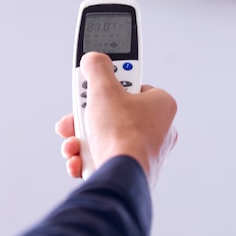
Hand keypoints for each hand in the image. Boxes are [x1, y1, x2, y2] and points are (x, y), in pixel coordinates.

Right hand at [56, 52, 177, 186]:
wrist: (120, 176)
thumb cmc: (122, 134)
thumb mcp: (104, 90)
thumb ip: (97, 69)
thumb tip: (94, 59)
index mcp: (162, 105)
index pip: (132, 85)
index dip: (109, 84)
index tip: (94, 83)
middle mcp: (159, 129)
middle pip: (114, 113)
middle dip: (87, 116)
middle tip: (76, 116)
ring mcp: (146, 152)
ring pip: (106, 137)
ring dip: (82, 139)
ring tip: (73, 143)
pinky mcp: (132, 171)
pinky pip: (106, 158)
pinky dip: (87, 158)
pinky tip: (78, 161)